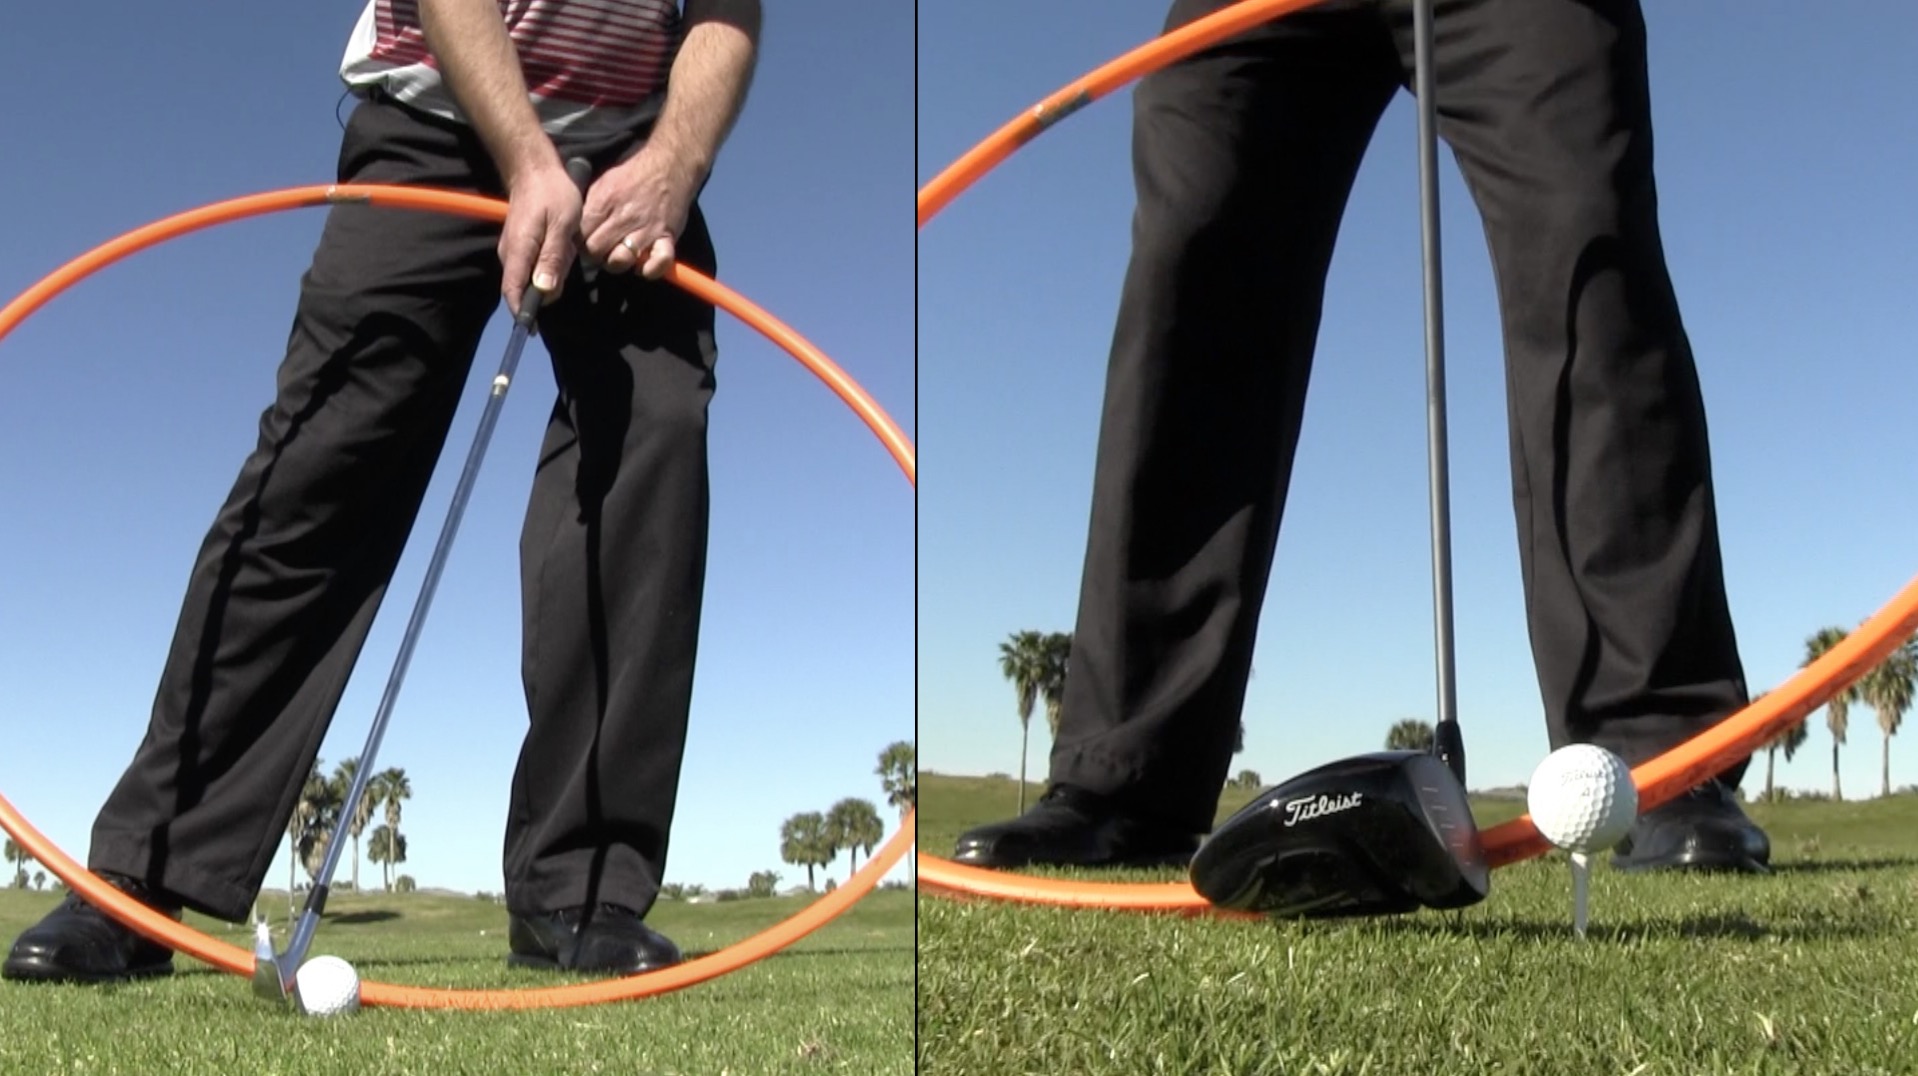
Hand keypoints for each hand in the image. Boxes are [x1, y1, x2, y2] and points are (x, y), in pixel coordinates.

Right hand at [498, 158, 585, 317]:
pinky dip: (547, 268)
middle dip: (542, 296)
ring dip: (548, 278)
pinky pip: (531, 267)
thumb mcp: (563, 225)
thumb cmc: (553, 194)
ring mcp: (513, 250)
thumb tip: (545, 290)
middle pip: (522, 289)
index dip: (522, 313)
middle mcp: (511, 254)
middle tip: (566, 273)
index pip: (514, 291)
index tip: (532, 330)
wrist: (535, 170)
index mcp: (519, 251)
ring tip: (568, 253)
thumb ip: (554, 257)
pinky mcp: (520, 246)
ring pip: (529, 278)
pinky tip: (563, 251)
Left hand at [579, 145, 702, 279]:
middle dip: (594, 256)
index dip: (579, 243)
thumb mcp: (603, 182)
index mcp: (604, 202)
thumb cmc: (633, 175)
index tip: (584, 242)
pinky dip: (650, 270)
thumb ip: (589, 206)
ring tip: (618, 256)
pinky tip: (643, 266)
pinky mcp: (667, 236)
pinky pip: (658, 263)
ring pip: (621, 260)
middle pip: (596, 251)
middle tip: (600, 251)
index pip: (580, 235)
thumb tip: (574, 229)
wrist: (670, 164)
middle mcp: (624, 217)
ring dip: (617, 263)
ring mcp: (646, 228)